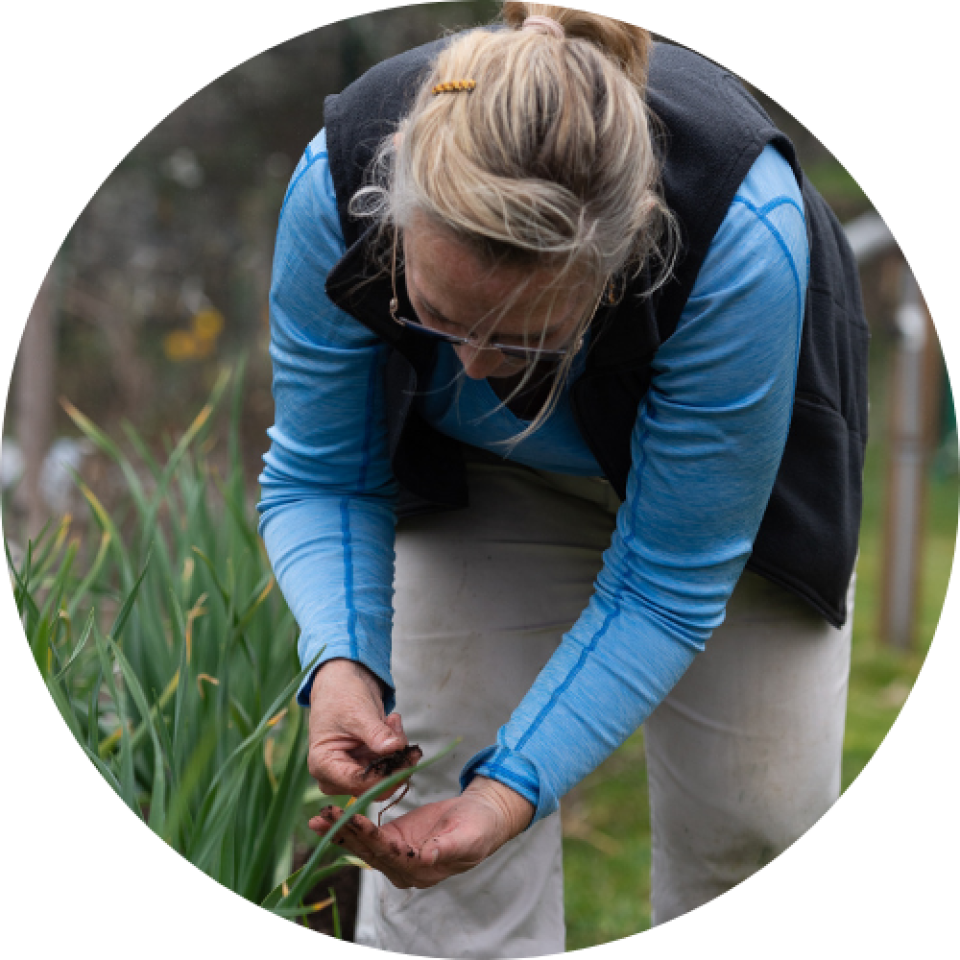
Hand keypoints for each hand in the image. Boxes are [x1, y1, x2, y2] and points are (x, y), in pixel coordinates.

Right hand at [307, 658, 416, 799]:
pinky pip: (389, 766)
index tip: (409, 760)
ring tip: (393, 721)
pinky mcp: (365, 765)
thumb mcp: (358, 712)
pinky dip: (396, 746)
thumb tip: (395, 748)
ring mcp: (351, 771)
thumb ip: (376, 733)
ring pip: (385, 777)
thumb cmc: (341, 696)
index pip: (358, 783)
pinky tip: (391, 723)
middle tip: (404, 735)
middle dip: (395, 764)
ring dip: (397, 752)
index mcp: (323, 765)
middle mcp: (335, 776)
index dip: (386, 777)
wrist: (341, 683)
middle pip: (373, 786)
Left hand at [308, 776, 534, 888]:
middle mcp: (405, 868)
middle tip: (323, 817)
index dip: (372, 840)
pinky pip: (367, 835)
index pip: (392, 856)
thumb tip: (429, 856)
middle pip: (370, 853)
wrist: (482, 818)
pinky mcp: (394, 839)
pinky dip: (349, 825)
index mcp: (423, 870)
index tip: (354, 822)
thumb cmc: (480, 828)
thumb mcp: (470, 837)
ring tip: (318, 817)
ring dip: (341, 830)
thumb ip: (450, 847)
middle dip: (346, 834)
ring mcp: (397, 855)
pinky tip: (331, 817)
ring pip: (364, 846)